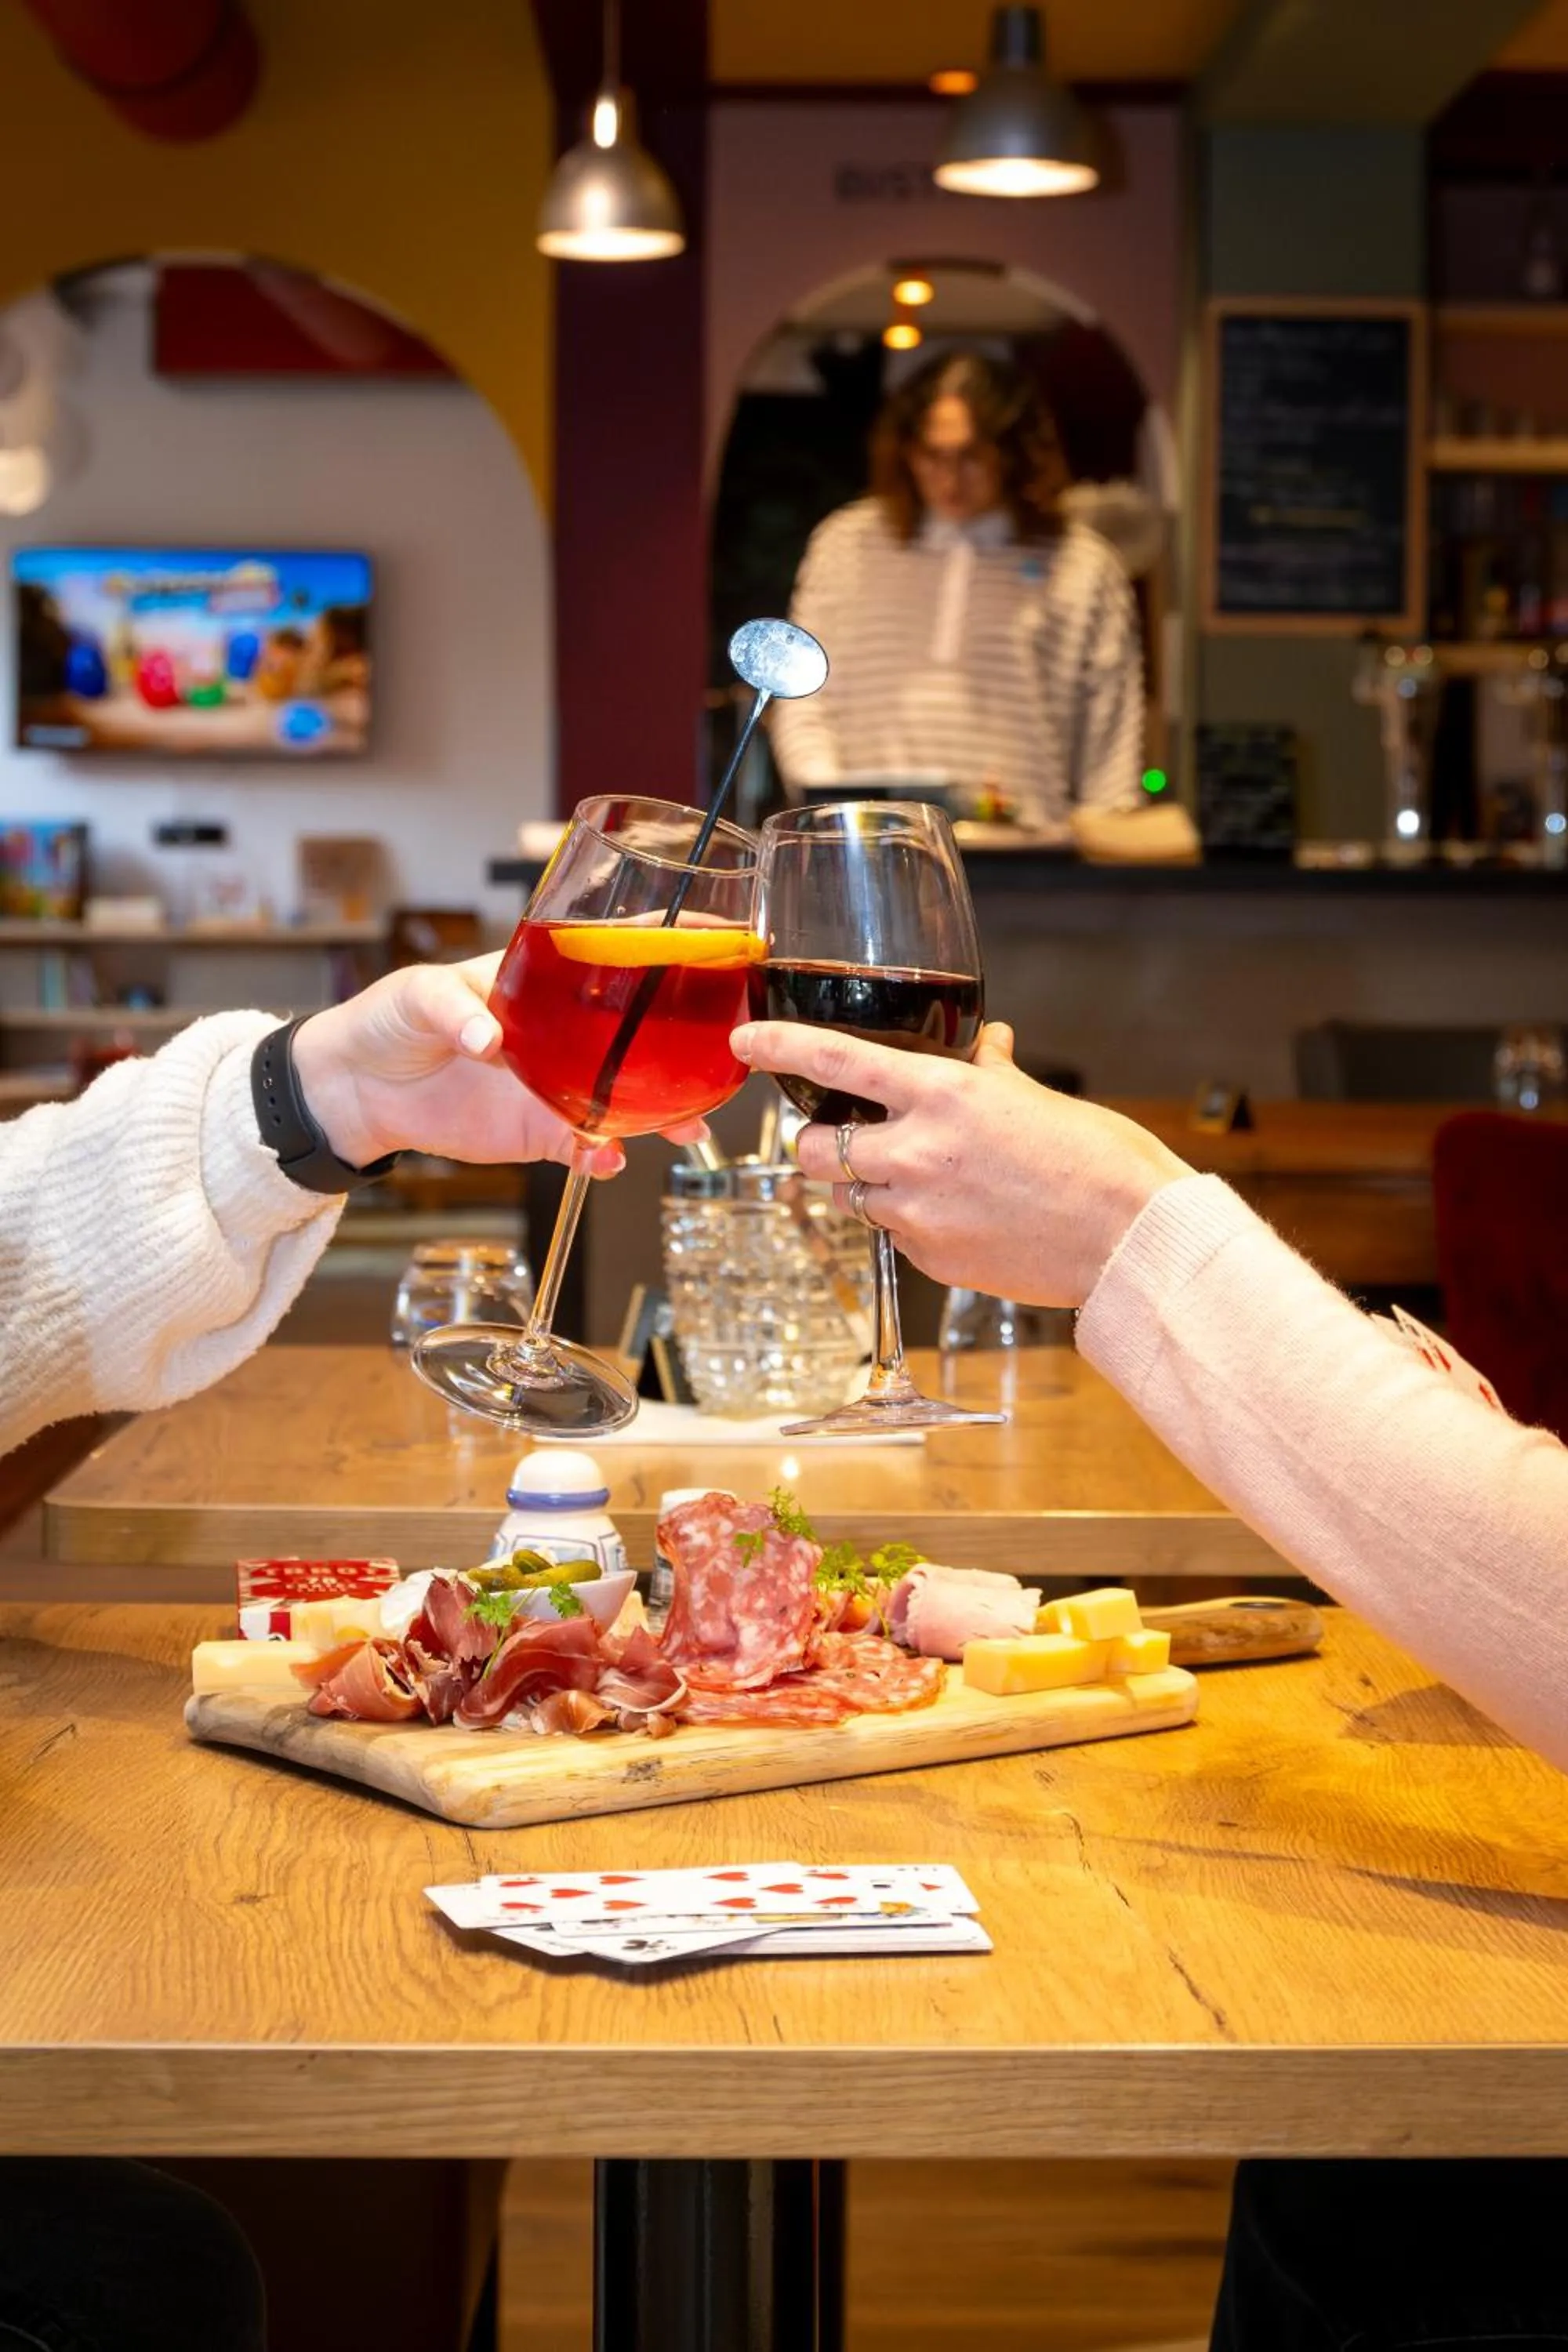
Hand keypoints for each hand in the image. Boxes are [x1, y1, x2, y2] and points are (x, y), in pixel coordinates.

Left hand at [292, 955, 707, 1175]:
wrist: (357, 1090)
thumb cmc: (389, 1019)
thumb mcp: (419, 995)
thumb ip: (456, 1009)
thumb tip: (489, 1039)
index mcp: (542, 983)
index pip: (609, 962)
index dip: (659, 956)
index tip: (708, 953)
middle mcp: (562, 1034)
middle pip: (635, 1039)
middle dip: (680, 1052)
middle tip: (716, 1065)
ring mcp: (555, 1085)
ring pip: (624, 1099)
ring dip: (658, 1114)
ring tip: (685, 1129)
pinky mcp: (538, 1131)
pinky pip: (584, 1147)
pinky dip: (601, 1158)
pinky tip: (610, 1162)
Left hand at [730, 1018, 1190, 1307]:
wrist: (1131, 1238)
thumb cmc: (1099, 1160)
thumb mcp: (1037, 1097)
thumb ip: (990, 1071)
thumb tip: (984, 1042)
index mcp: (942, 1095)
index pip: (834, 1060)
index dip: (779, 1046)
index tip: (746, 1040)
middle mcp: (917, 1153)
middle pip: (816, 1151)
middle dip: (818, 1145)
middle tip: (842, 1140)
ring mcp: (920, 1214)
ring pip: (852, 1199)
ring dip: (868, 1188)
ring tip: (924, 1181)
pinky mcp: (933, 1261)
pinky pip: (895, 1238)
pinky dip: (911, 1226)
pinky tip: (960, 1218)